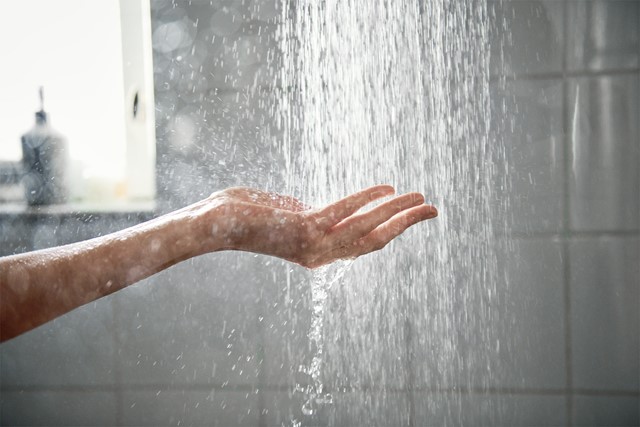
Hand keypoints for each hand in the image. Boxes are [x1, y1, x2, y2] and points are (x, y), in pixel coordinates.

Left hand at [205, 185, 436, 267]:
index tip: (412, 214)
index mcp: (318, 252)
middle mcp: (320, 254)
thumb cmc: (244, 216)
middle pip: (374, 240)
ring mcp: (313, 244)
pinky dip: (367, 199)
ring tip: (420, 198)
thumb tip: (317, 208)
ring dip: (396, 212)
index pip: (363, 242)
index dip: (392, 230)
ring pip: (366, 228)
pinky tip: (387, 188)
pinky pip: (343, 212)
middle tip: (432, 209)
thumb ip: (306, 213)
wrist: (211, 224)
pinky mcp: (303, 228)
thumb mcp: (283, 214)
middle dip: (406, 224)